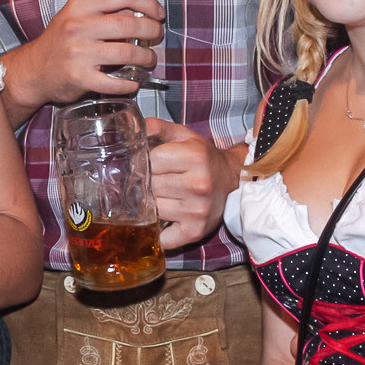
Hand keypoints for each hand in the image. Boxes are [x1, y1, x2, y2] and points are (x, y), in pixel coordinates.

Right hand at [1, 0, 163, 117]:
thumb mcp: (76, 16)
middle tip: (157, 35)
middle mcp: (77, 27)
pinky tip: (133, 81)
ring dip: (146, 57)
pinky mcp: (80, 78)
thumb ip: (105, 10)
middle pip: (129, 23)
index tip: (158, 13)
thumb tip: (142, 10)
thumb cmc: (60, 41)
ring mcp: (78, 54)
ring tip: (149, 59)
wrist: (34, 70)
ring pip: (127, 52)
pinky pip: (116, 82)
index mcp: (79, 6)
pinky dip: (131, 83)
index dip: (148, 2)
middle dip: (151, 30)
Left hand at [147, 119, 238, 249]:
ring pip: (151, 209)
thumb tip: (132, 130)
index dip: (145, 162)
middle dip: (146, 183)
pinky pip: (162, 237)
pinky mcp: (195, 231)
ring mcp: (197, 210)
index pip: (150, 160)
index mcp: (195, 157)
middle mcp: (197, 184)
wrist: (232, 180)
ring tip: (160, 197)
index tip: (148, 164)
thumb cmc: (203, 157)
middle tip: (153, 181)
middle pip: (149, 186)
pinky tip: (161, 221)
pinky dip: (157, 232)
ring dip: (150, 205)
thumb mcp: (183, 135)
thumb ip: (156, 127)